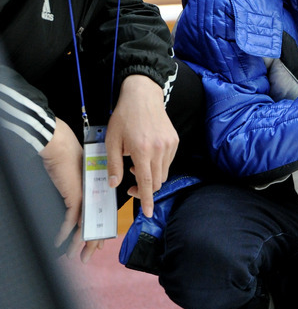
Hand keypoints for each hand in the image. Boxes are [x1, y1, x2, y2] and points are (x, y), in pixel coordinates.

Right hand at [40, 117, 101, 262]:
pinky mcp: (75, 196)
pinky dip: (63, 233)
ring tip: (72, 256)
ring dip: (77, 243)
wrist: (59, 145)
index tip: (96, 245)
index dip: (97, 232)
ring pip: (84, 226)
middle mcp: (93, 195)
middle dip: (90, 244)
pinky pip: (70, 220)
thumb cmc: (66, 156)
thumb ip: (76, 192)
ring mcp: (86, 196)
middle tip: (85, 258)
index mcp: (95, 190)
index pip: (99, 216)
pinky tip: (58, 242)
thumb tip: (73, 205)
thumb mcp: (74, 177)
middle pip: (94, 224)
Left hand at [105, 75, 178, 217]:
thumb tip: (114, 183)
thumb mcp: (112, 140)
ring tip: (137, 164)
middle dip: (146, 189)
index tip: (148, 212)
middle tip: (132, 186)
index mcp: (142, 150)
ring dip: (151, 176)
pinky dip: (158, 165)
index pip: (147, 182)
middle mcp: (159, 149)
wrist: (143, 95)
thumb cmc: (125, 116)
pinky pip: (168, 161)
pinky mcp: (174, 141)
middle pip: (157, 181)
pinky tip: (147, 155)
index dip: (147, 199)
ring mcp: (169, 145)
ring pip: (163, 172)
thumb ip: (113, 164)